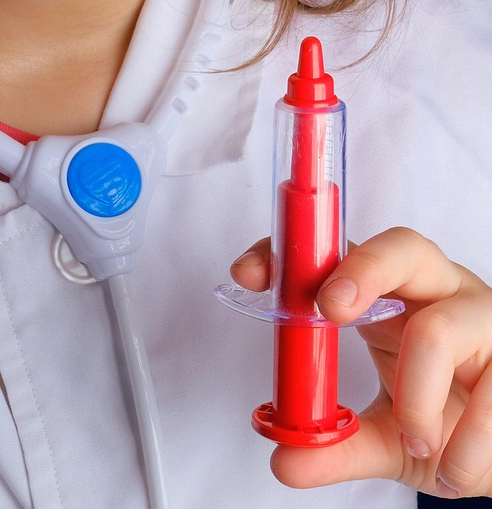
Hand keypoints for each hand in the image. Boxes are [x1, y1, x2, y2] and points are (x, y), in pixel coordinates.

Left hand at [231, 228, 491, 498]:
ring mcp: (483, 318)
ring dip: (417, 399)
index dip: (295, 254)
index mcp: (396, 296)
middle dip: (360, 273)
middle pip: (401, 248)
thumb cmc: (451, 420)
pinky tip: (455, 468)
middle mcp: (439, 291)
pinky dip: (467, 444)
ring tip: (419, 443)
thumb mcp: (389, 437)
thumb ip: (338, 446)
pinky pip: (491, 391)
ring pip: (439, 329)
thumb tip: (284, 459)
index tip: (249, 274)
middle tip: (329, 310)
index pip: (340, 252)